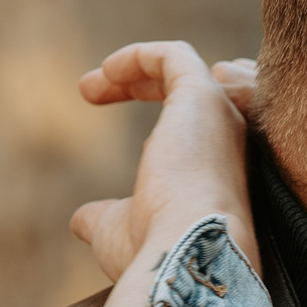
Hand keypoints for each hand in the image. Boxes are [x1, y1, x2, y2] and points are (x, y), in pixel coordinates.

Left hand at [68, 43, 259, 283]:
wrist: (186, 251)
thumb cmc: (157, 249)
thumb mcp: (120, 232)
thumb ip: (105, 218)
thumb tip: (81, 221)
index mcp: (214, 170)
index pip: (190, 124)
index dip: (148, 106)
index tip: (99, 107)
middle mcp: (225, 140)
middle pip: (187, 92)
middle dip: (138, 82)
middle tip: (89, 89)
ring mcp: (218, 115)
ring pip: (185, 69)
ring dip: (135, 66)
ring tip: (88, 84)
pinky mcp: (203, 94)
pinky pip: (174, 56)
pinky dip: (139, 56)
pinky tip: (105, 73)